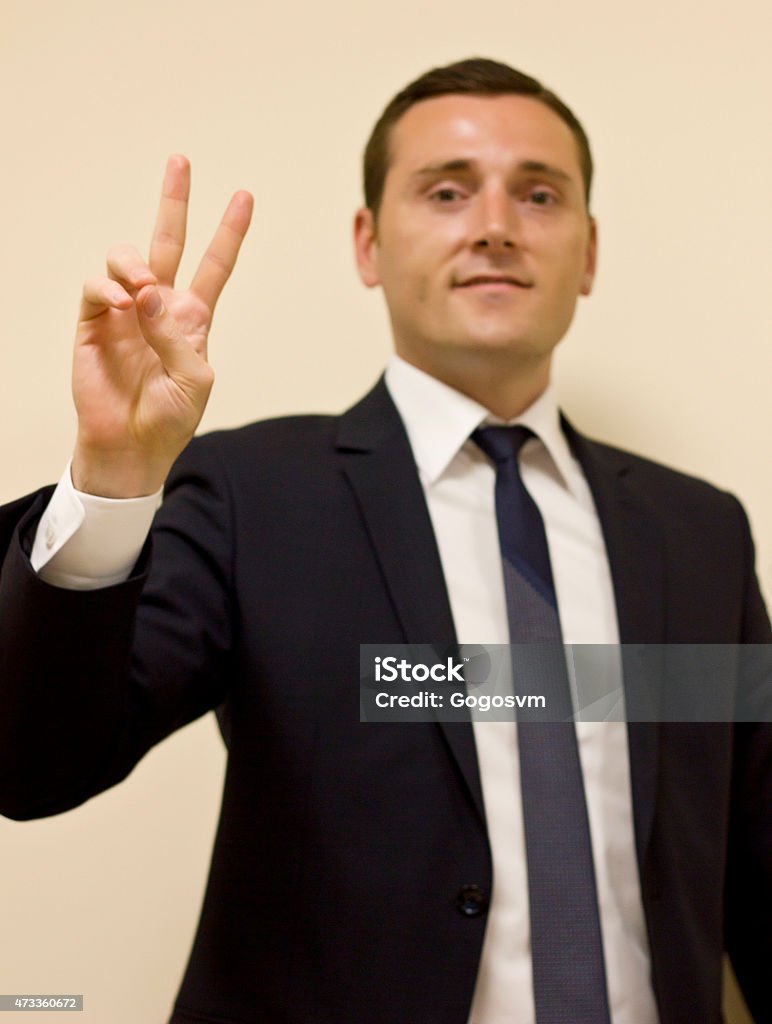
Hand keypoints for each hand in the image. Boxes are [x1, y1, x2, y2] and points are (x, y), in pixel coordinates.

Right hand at [71, 155, 252, 496]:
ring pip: (127, 259)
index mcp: (193, 319)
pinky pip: (97, 287)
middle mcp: (159, 306)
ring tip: (141, 285)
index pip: (215, 267)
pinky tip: (123, 303)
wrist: (130, 447)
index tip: (245, 197)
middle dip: (174, 202)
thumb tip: (147, 294)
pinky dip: (109, 287)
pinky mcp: (94, 323)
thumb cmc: (170, 418)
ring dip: (135, 262)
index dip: (230, 233)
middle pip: (168, 242)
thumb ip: (178, 336)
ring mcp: (125, 311)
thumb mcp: (195, 380)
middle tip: (181, 161)